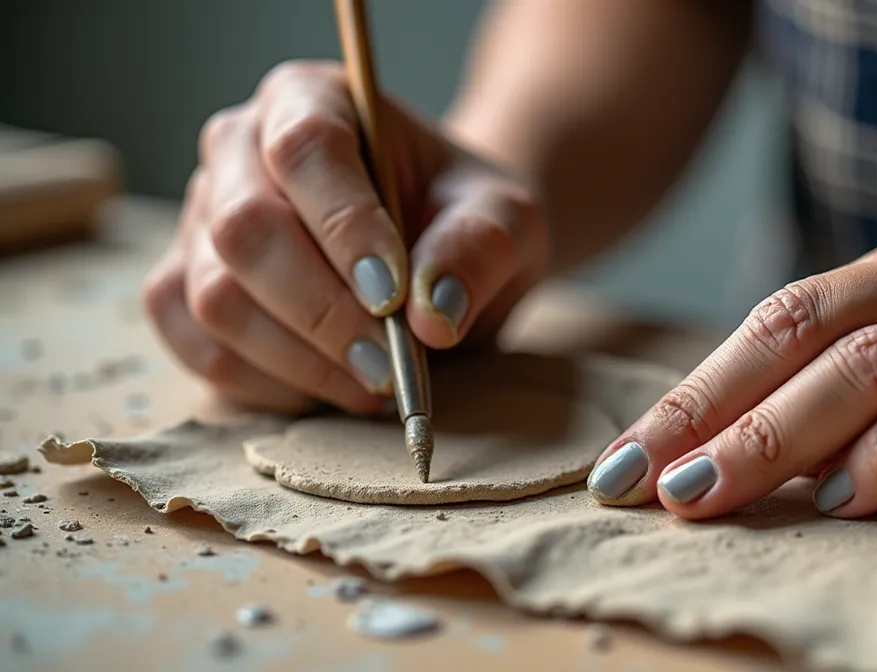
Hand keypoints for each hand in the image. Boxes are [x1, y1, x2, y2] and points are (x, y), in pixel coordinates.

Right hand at [142, 61, 547, 412]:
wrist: (437, 249)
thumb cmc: (463, 218)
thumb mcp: (505, 219)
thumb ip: (479, 249)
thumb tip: (432, 313)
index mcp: (310, 97)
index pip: (305, 148)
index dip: (345, 226)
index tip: (394, 295)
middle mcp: (236, 149)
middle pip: (244, 228)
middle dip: (321, 311)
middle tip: (389, 363)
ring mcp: (200, 222)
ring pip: (215, 297)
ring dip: (299, 359)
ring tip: (375, 380)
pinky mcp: (184, 290)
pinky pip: (200, 348)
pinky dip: (266, 385)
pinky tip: (329, 386)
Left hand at [588, 218, 876, 516]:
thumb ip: (870, 360)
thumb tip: (754, 438)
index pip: (776, 319)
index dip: (693, 386)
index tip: (628, 454)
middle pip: (798, 334)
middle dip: (703, 410)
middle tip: (634, 480)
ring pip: (864, 367)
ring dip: (773, 433)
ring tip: (706, 494)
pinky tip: (843, 499)